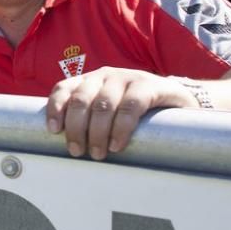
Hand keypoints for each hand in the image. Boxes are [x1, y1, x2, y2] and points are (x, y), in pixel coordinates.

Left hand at [45, 67, 197, 159]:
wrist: (178, 103)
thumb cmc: (135, 114)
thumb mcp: (107, 113)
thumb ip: (88, 121)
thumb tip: (62, 149)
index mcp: (89, 81)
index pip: (63, 88)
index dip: (55, 108)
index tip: (53, 131)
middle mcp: (104, 75)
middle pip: (81, 100)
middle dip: (75, 128)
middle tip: (77, 152)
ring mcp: (127, 78)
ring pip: (103, 104)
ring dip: (96, 132)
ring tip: (98, 154)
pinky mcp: (150, 85)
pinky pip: (131, 106)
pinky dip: (121, 127)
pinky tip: (117, 144)